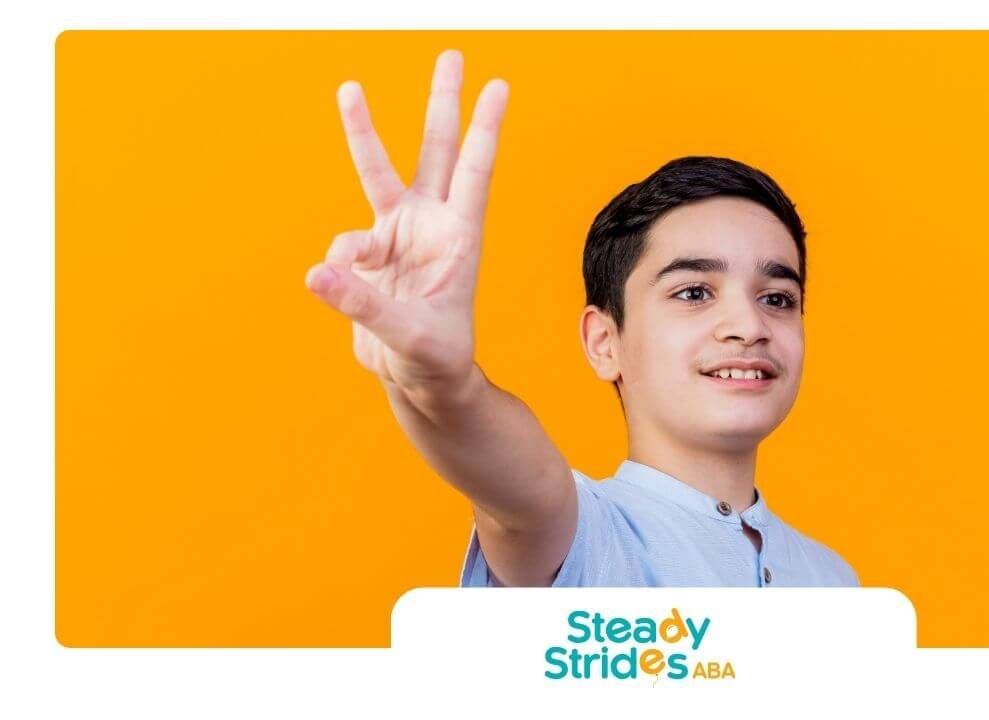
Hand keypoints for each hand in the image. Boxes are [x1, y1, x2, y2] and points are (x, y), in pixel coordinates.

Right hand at [305, 49, 509, 404]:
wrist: (416, 378)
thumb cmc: (434, 357)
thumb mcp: (409, 337)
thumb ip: (365, 305)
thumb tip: (319, 274)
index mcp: (459, 237)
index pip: (475, 172)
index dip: (485, 128)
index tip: (498, 86)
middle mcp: (430, 224)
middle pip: (435, 150)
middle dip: (443, 103)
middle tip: (452, 54)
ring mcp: (398, 233)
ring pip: (379, 172)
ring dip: (364, 130)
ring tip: (350, 88)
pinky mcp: (368, 254)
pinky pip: (343, 245)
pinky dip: (336, 265)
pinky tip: (334, 287)